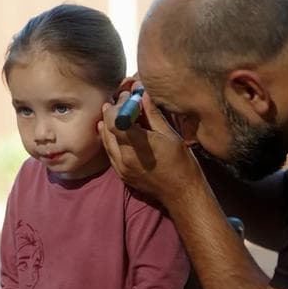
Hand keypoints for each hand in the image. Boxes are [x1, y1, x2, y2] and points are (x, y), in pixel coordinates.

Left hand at [98, 89, 202, 204]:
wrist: (182, 193)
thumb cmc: (182, 164)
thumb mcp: (170, 135)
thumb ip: (152, 114)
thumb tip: (143, 95)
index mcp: (136, 147)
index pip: (114, 120)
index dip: (118, 105)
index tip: (126, 96)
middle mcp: (124, 159)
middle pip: (107, 129)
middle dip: (111, 112)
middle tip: (120, 101)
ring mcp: (121, 169)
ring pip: (105, 141)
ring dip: (108, 125)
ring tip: (114, 112)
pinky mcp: (122, 175)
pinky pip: (110, 153)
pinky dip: (110, 139)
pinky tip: (115, 132)